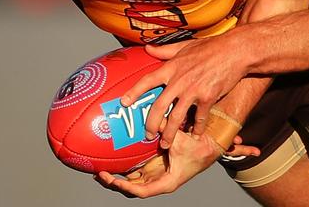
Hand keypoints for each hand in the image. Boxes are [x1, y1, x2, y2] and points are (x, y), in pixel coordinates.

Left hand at [94, 129, 238, 197]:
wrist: (209, 147)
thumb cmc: (198, 149)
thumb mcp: (181, 141)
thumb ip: (167, 130)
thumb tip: (154, 117)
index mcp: (165, 183)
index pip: (140, 191)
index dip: (125, 187)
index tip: (112, 179)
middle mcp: (158, 181)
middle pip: (132, 189)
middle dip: (114, 183)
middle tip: (99, 174)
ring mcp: (155, 175)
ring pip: (132, 181)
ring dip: (117, 177)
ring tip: (100, 169)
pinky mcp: (155, 166)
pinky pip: (137, 171)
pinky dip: (126, 168)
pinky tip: (114, 160)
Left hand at [120, 35, 247, 149]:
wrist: (235, 51)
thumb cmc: (211, 47)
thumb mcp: (185, 46)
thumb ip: (165, 51)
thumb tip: (147, 49)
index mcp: (172, 67)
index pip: (147, 81)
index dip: (134, 92)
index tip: (124, 103)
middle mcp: (179, 80)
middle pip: (158, 106)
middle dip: (151, 124)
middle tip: (147, 135)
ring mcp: (193, 90)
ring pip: (176, 118)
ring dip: (169, 134)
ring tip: (166, 144)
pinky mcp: (208, 97)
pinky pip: (199, 118)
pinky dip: (196, 129)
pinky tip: (195, 135)